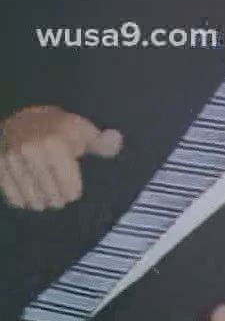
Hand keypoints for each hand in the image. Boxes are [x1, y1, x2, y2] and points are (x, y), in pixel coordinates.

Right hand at [0, 105, 121, 210]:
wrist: (25, 118)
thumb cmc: (62, 129)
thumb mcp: (85, 132)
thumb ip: (102, 142)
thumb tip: (116, 139)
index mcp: (56, 144)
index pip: (70, 189)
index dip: (73, 192)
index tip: (72, 188)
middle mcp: (31, 151)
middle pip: (53, 197)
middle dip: (59, 199)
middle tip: (59, 195)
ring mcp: (12, 158)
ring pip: (33, 199)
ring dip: (41, 202)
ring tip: (46, 197)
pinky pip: (13, 196)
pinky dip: (22, 200)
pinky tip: (29, 196)